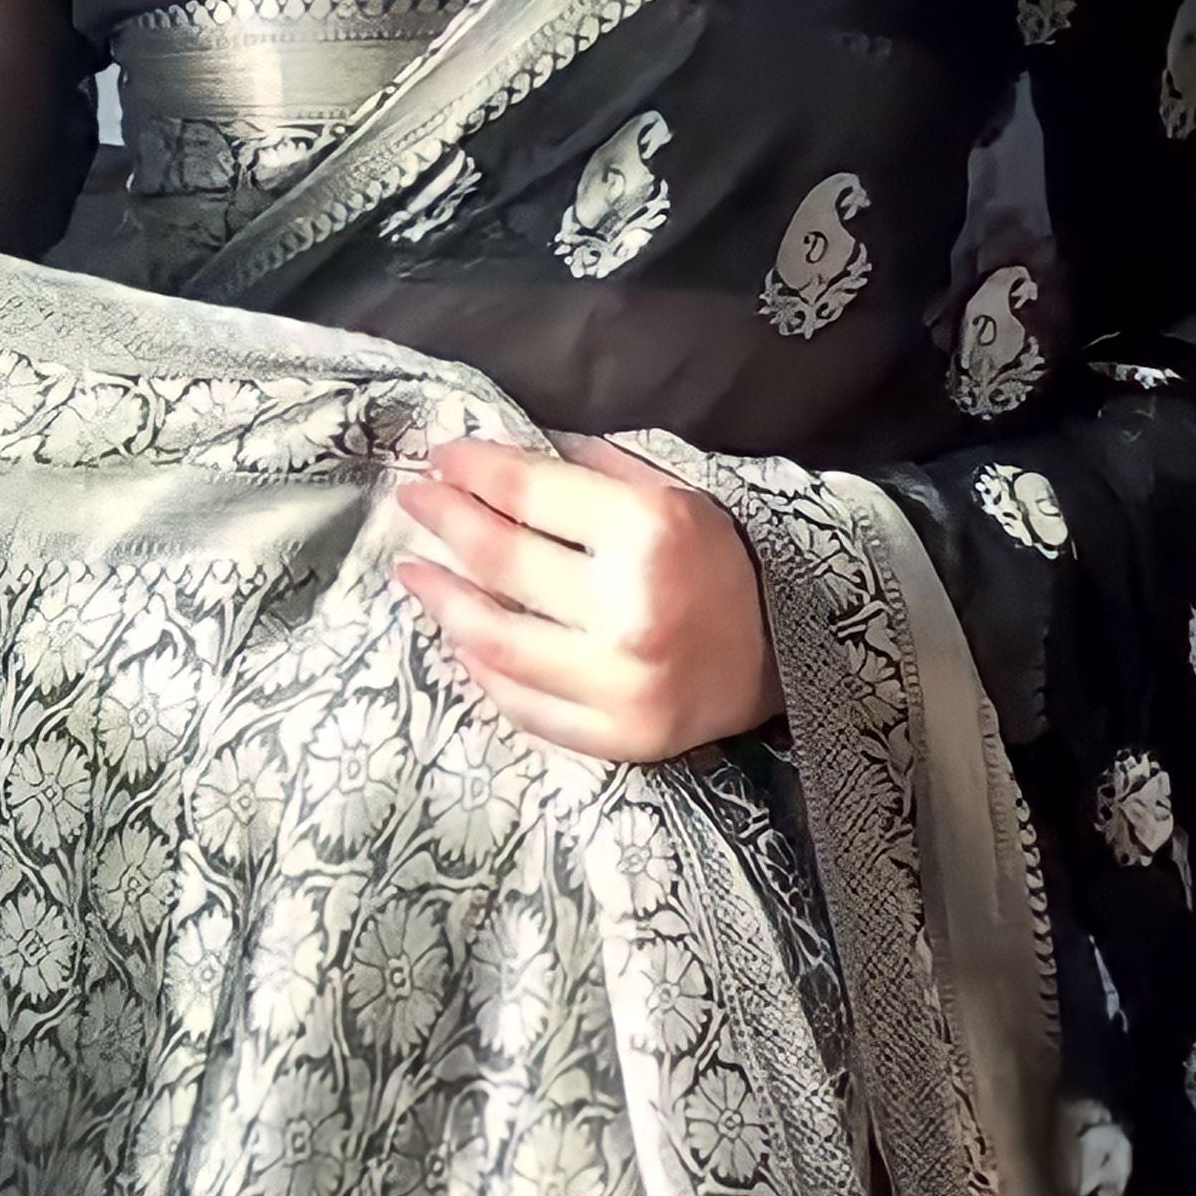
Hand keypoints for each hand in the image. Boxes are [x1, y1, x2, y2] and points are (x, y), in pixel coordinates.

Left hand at [391, 436, 779, 763]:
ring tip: (414, 572)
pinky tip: (460, 637)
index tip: (439, 459)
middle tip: (413, 502)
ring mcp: (619, 683)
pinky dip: (481, 668)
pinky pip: (521, 703)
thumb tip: (506, 458)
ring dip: (441, 601)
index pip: (531, 494)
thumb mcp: (676, 494)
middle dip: (446, 522)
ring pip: (494, 640)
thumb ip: (595, 473)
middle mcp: (630, 609)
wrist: (782, 661)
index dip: (474, 471)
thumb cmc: (721, 565)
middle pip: (502, 561)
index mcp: (650, 533)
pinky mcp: (615, 737)